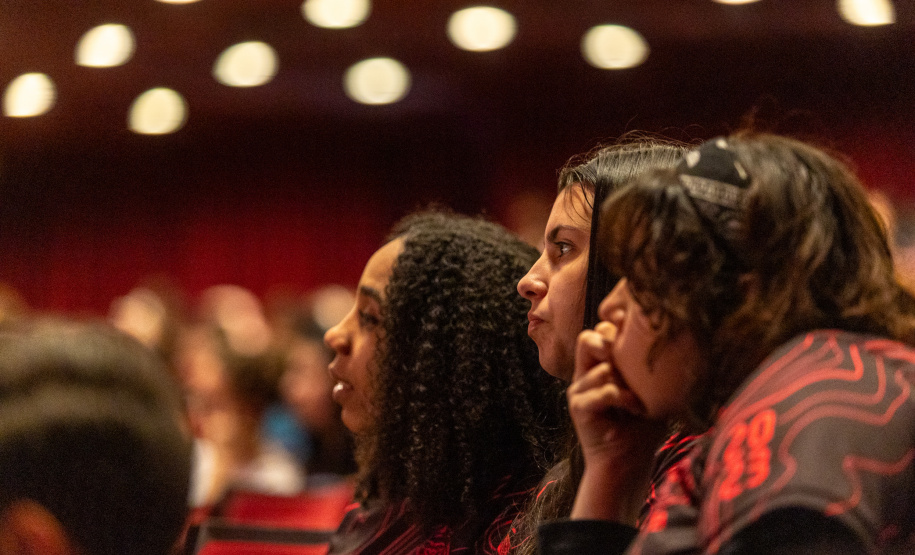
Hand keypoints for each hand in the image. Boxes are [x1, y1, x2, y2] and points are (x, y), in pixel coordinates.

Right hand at [567, 322, 667, 522]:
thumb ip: (649, 369)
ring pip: (602, 368)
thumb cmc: (642, 427)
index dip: (616, 328)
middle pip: (588, 339)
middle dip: (609, 344)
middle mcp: (586, 375)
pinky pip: (603, 391)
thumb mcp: (650, 392)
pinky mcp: (578, 407)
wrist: (628, 464)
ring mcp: (579, 390)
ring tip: (639, 402)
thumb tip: (673, 342)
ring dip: (626, 383)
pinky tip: (634, 410)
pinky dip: (622, 398)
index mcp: (601, 366)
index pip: (601, 331)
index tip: (639, 336)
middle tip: (629, 361)